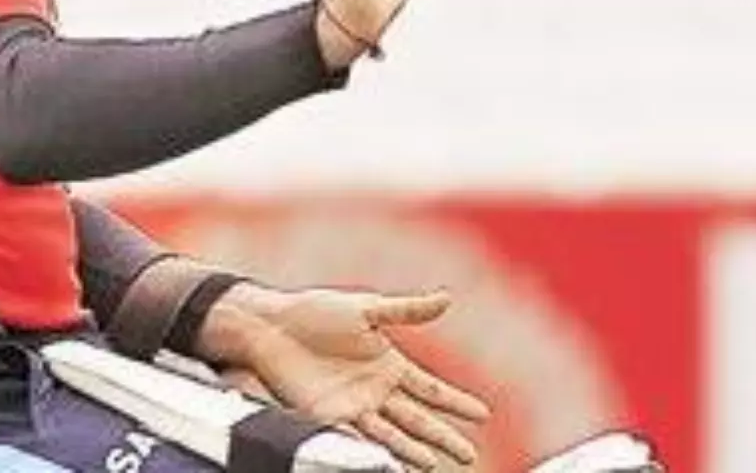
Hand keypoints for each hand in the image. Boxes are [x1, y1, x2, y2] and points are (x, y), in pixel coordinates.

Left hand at [206, 286, 488, 469]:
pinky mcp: (329, 417)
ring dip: (413, 452)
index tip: (483, 416)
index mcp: (389, 363)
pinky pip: (357, 438)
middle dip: (444, 437)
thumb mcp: (366, 308)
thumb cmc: (316, 312)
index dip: (457, 403)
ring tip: (433, 468)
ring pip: (392, 435)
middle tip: (469, 456)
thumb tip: (448, 299)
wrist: (272, 327)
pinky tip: (390, 465)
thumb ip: (407, 310)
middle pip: (418, 420)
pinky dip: (375, 453)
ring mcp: (354, 406)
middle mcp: (376, 390)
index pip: (431, 389)